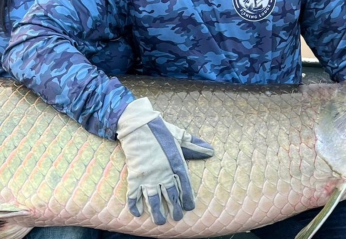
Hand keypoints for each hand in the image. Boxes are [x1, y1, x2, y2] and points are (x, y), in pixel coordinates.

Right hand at [116, 98, 213, 224]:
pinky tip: (137, 213)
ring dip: (157, 212)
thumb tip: (211, 151)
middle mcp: (164, 173)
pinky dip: (135, 204)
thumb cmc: (161, 130)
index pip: (185, 187)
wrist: (138, 125)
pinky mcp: (135, 176)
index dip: (187, 199)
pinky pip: (134, 194)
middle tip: (176, 218)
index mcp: (177, 164)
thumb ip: (195, 146)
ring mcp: (149, 176)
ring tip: (160, 221)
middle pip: (171, 196)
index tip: (189, 207)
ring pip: (154, 200)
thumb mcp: (180, 136)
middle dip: (174, 209)